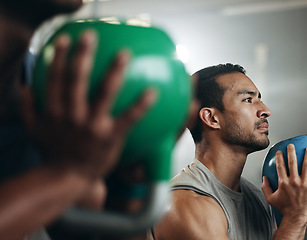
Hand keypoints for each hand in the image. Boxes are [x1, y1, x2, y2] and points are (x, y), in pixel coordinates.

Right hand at [21, 30, 154, 179]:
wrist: (66, 179)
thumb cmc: (52, 154)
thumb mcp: (33, 131)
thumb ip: (27, 109)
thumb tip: (25, 88)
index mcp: (54, 111)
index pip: (55, 79)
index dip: (59, 57)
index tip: (64, 40)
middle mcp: (72, 115)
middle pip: (76, 79)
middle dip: (82, 55)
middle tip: (91, 36)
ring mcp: (91, 126)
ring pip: (103, 93)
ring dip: (113, 72)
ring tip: (123, 54)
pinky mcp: (110, 137)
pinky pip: (128, 118)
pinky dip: (140, 105)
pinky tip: (152, 92)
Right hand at [262, 144, 306, 221]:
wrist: (296, 217)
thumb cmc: (284, 209)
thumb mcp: (271, 199)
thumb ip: (266, 188)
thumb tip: (263, 179)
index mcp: (283, 182)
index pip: (280, 166)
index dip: (279, 157)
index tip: (279, 152)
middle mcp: (294, 181)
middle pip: (292, 162)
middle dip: (291, 152)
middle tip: (291, 145)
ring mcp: (304, 183)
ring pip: (306, 165)